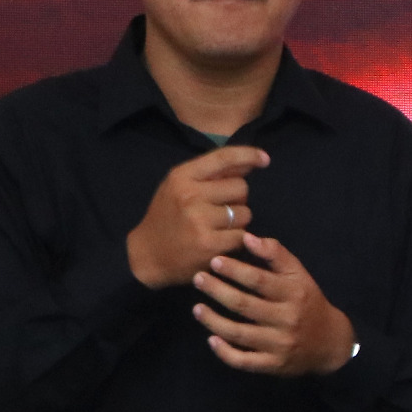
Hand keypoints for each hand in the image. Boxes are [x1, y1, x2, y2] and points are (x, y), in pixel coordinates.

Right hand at [127, 146, 269, 289]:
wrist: (147, 255)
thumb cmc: (167, 218)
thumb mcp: (178, 188)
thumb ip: (210, 175)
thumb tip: (249, 163)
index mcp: (181, 176)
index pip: (223, 158)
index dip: (248, 155)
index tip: (265, 159)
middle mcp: (190, 194)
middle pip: (241, 187)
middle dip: (238, 198)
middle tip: (221, 209)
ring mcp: (200, 220)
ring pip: (245, 212)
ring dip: (239, 221)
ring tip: (218, 227)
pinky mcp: (210, 244)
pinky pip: (242, 235)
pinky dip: (236, 239)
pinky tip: (220, 241)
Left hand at [194, 232, 356, 376]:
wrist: (331, 342)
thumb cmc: (308, 302)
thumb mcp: (299, 275)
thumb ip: (276, 254)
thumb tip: (247, 237)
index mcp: (294, 295)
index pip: (260, 281)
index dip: (235, 270)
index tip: (214, 261)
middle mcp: (287, 320)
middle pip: (245, 305)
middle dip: (218, 291)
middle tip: (198, 279)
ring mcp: (280, 345)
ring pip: (240, 334)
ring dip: (214, 321)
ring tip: (197, 309)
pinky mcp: (274, 364)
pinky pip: (244, 361)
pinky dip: (226, 352)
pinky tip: (211, 340)